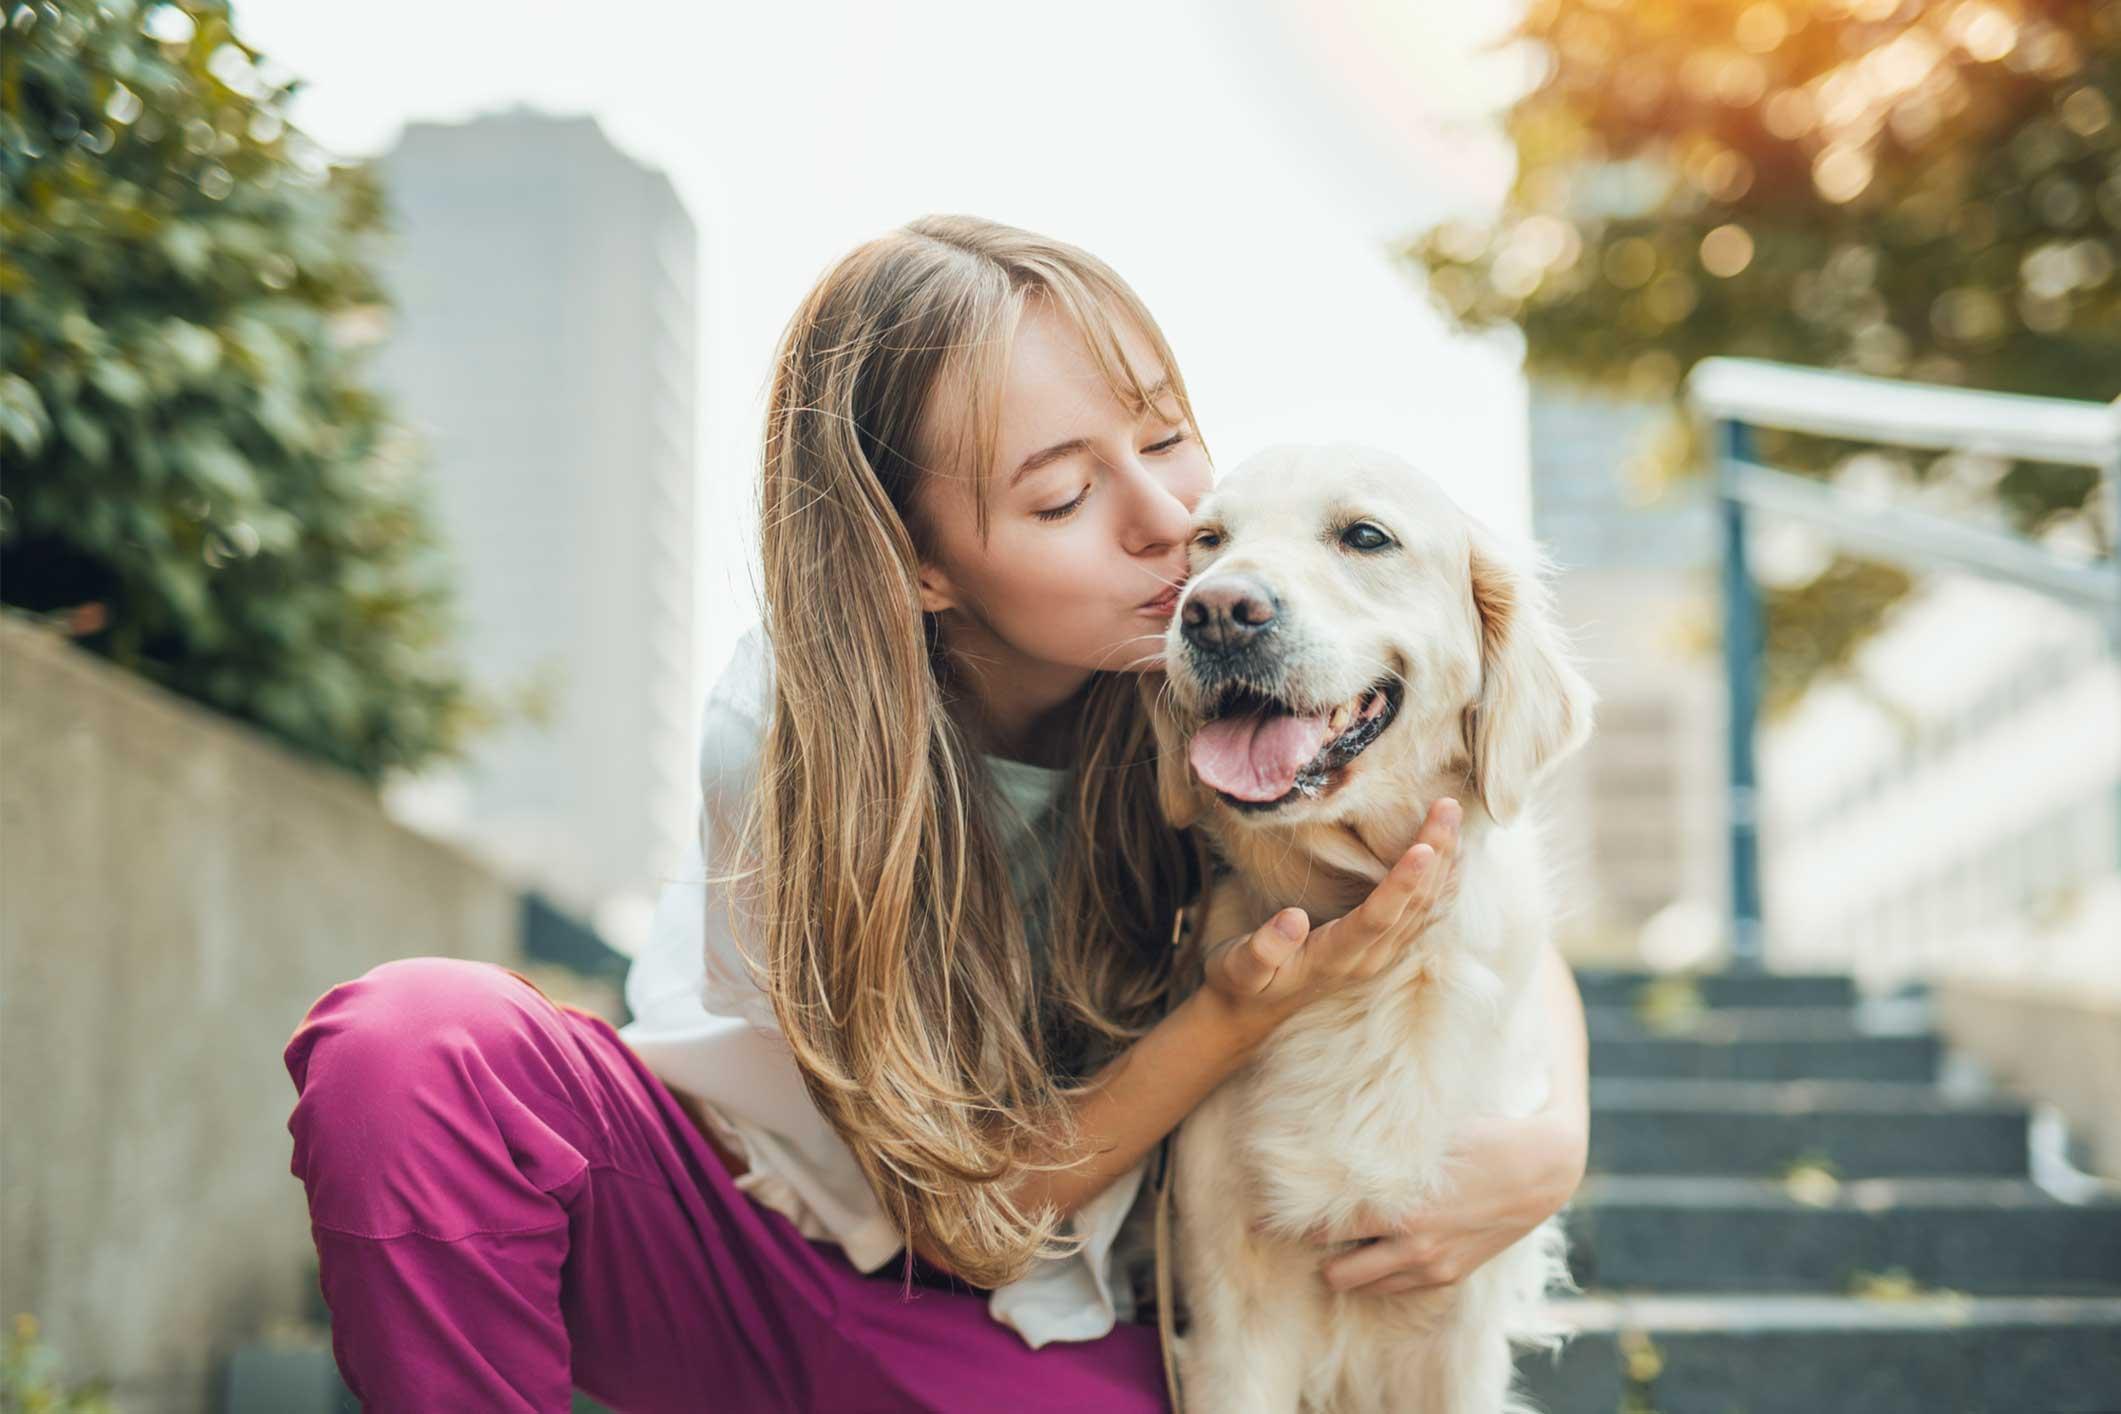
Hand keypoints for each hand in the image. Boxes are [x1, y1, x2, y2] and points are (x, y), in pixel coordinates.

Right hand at [1198, 797, 1462, 1046]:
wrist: (1252, 1012)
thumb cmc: (1242, 981)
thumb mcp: (1239, 968)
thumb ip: (1264, 948)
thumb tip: (1293, 919)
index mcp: (1333, 959)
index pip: (1378, 919)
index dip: (1403, 884)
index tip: (1423, 849)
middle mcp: (1368, 959)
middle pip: (1414, 906)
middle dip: (1436, 855)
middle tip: (1448, 806)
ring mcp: (1380, 956)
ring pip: (1426, 908)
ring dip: (1445, 862)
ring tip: (1453, 817)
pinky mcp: (1384, 949)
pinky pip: (1424, 914)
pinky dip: (1442, 881)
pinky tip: (1451, 853)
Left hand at [1306, 1110, 1587, 1294]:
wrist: (1540, 1169)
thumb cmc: (1480, 1138)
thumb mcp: (1425, 1139)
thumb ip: (1377, 1150)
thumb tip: (1325, 1141)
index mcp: (1401, 1210)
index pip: (1326, 1229)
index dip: (1291, 1225)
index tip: (1265, 1218)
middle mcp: (1412, 1246)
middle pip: (1337, 1273)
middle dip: (1318, 1252)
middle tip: (1308, 1228)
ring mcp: (1432, 1266)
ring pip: (1363, 1287)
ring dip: (1348, 1267)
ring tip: (1341, 1240)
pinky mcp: (1449, 1275)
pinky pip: (1396, 1289)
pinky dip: (1379, 1274)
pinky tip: (1379, 1246)